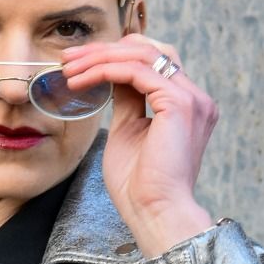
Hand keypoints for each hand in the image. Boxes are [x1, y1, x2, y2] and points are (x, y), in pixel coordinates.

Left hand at [61, 35, 219, 257]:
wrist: (154, 213)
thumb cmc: (139, 186)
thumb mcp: (128, 131)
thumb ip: (126, 101)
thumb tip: (112, 75)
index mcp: (186, 105)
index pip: (153, 62)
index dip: (114, 56)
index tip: (79, 63)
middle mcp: (195, 97)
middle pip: (149, 51)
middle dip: (104, 50)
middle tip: (68, 58)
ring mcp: (191, 98)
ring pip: (140, 56)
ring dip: (99, 58)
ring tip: (68, 69)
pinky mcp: (178, 103)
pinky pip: (136, 72)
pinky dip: (104, 70)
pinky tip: (81, 80)